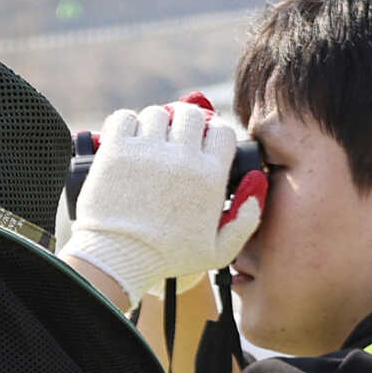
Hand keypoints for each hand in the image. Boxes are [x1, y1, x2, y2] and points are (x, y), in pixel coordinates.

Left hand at [61, 100, 265, 303]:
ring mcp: (147, 152)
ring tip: (149, 141)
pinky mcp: (115, 151)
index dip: (212, 133)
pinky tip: (126, 138)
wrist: (118, 259)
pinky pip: (123, 118)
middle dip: (184, 123)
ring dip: (154, 123)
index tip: (200, 143)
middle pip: (190, 115)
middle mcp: (182, 158)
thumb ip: (247, 219)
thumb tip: (256, 182)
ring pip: (157, 113)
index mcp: (210, 176)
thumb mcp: (218, 251)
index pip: (222, 131)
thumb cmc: (167, 257)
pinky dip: (125, 122)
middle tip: (173, 138)